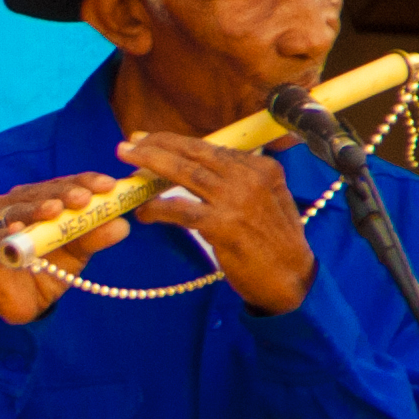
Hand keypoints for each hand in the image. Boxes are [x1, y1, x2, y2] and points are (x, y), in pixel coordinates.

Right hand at [0, 178, 125, 326]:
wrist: (18, 306)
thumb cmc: (45, 271)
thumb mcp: (74, 254)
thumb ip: (92, 237)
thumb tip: (123, 225)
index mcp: (36, 199)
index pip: (61, 185)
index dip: (84, 181)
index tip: (108, 185)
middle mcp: (11, 204)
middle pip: (39, 193)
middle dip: (63, 194)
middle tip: (84, 198)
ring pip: (15, 211)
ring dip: (35, 210)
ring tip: (54, 210)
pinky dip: (3, 237)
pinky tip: (16, 232)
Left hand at [116, 131, 311, 313]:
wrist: (291, 280)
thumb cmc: (275, 243)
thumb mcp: (268, 199)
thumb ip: (239, 180)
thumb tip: (199, 166)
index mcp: (261, 168)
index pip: (210, 147)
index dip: (175, 142)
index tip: (148, 139)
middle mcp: (249, 178)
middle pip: (194, 153)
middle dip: (156, 145)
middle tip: (128, 145)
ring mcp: (236, 201)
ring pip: (184, 174)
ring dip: (151, 166)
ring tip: (127, 166)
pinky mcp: (223, 226)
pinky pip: (180, 210)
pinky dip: (157, 209)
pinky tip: (144, 212)